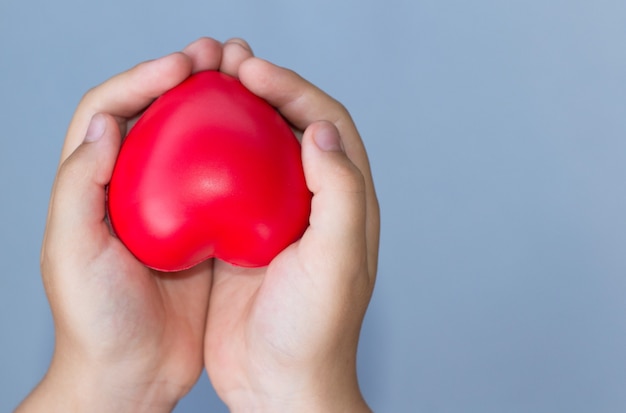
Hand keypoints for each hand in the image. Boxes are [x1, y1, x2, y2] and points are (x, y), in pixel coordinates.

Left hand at [17, 38, 225, 412]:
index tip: (183, 66)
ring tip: (247, 83)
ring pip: (195, 143)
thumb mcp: (71, 253)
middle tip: (220, 55)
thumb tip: (103, 124)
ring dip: (218, 108)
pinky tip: (265, 142)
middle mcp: (135, 187)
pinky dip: (242, 156)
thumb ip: (80, 188)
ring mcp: (173, 207)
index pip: (111, 110)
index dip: (143, 79)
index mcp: (96, 184)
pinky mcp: (204, 229)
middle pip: (158, 116)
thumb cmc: (95, 319)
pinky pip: (225, 182)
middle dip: (186, 78)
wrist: (133, 372)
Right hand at [203, 41, 379, 411]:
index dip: (293, 88)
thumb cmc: (314, 330)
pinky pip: (223, 184)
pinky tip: (179, 145)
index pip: (326, 123)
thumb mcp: (336, 261)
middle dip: (262, 88)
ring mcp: (274, 218)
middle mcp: (312, 202)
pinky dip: (205, 157)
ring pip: (254, 150)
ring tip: (200, 87)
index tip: (252, 71)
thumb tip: (320, 130)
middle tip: (224, 63)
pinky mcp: (241, 238)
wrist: (280, 384)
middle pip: (290, 126)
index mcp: (344, 201)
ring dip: (231, 115)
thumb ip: (339, 193)